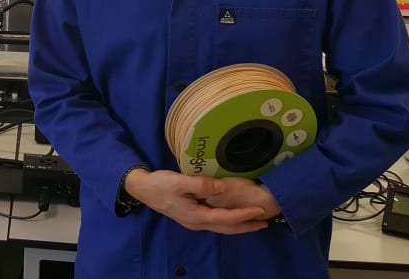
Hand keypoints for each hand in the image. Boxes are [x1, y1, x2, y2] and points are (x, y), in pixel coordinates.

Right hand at [124, 169, 268, 234]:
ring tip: (254, 221)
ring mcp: (194, 222)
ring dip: (239, 225)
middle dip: (247, 226)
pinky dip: (229, 221)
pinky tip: (233, 216)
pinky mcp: (192, 216)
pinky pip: (216, 222)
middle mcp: (197, 223)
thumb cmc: (160, 184)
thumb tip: (222, 188)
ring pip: (222, 227)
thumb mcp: (180, 181)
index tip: (260, 211)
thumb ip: (201, 185)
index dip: (244, 215)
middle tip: (265, 222)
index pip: (226, 218)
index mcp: (196, 216)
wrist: (142, 189)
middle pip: (227, 228)